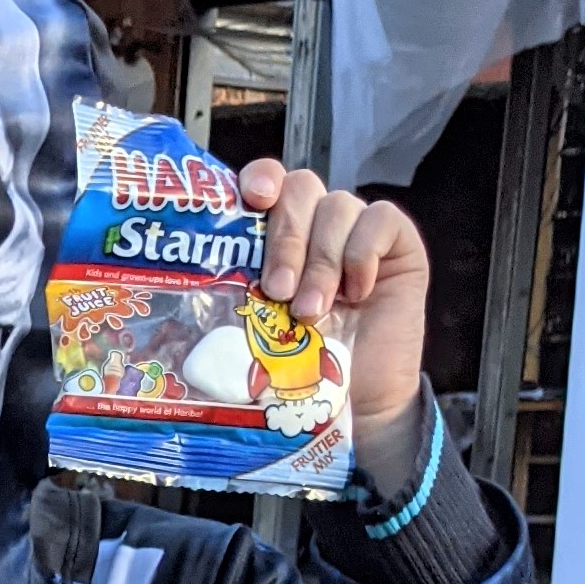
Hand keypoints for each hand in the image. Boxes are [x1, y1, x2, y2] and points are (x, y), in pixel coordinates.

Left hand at [239, 160, 429, 452]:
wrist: (355, 405)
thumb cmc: (301, 371)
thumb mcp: (259, 333)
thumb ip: (238, 302)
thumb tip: (186, 303)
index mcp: (279, 236)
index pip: (269, 182)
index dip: (261, 179)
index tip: (253, 198)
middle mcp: (317, 225)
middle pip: (301, 190)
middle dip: (286, 239)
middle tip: (278, 291)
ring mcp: (358, 230)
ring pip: (338, 206)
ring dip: (321, 262)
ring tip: (312, 313)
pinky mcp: (398, 242)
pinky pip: (379, 220)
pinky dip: (362, 253)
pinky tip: (359, 291)